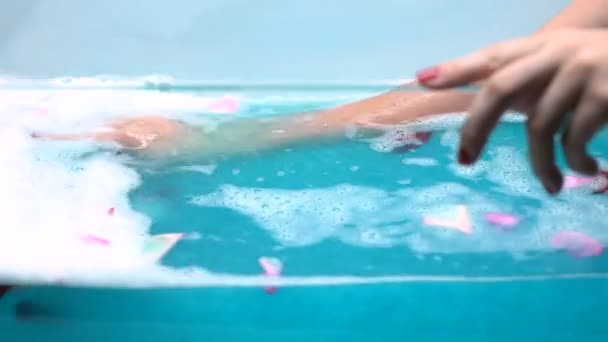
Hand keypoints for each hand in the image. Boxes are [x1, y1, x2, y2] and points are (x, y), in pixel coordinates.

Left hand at [416, 29, 607, 193]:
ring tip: (551, 185)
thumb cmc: (599, 71)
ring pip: (538, 127)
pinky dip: (574, 162)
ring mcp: (583, 71)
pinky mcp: (607, 95)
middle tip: (465, 160)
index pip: (492, 56)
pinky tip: (584, 170)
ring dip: (541, 164)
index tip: (422, 81)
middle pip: (500, 88)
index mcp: (541, 46)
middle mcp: (557, 53)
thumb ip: (524, 82)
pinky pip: (573, 139)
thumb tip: (478, 119)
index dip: (456, 68)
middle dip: (476, 127)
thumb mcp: (561, 65)